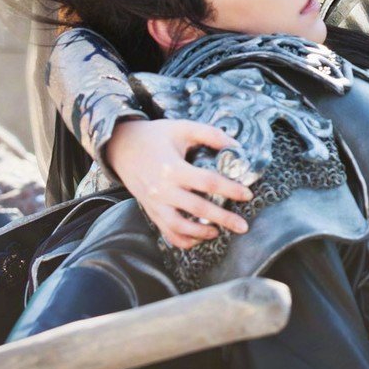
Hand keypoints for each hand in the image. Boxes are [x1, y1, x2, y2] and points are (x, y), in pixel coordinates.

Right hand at [101, 119, 251, 249]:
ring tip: (219, 232)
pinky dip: (183, 240)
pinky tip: (198, 238)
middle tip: (243, 226)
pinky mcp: (151, 211)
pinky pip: (167, 232)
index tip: (247, 195)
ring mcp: (155, 203)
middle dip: (224, 219)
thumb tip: (237, 146)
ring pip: (179, 227)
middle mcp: (163, 189)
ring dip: (202, 233)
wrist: (121, 147)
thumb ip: (210, 134)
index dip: (230, 189)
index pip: (207, 182)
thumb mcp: (182, 128)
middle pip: (198, 208)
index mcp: (172, 167)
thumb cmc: (155, 136)